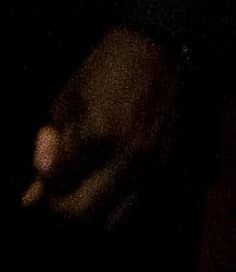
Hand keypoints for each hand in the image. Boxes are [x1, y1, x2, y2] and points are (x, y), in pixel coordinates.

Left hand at [24, 24, 183, 226]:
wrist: (158, 51)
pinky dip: (118, 209)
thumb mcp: (65, 105)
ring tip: (83, 197)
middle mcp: (127, 158)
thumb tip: (30, 197)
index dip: (43, 179)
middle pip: (82, 213)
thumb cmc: (105, 72)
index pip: (56, 184)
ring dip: (92, 214)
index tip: (46, 165)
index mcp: (97, 137)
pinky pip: (139, 207)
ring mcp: (152, 166)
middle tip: (58, 192)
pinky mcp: (168, 167)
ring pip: (114, 220)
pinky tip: (108, 195)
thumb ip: (50, 152)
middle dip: (62, 206)